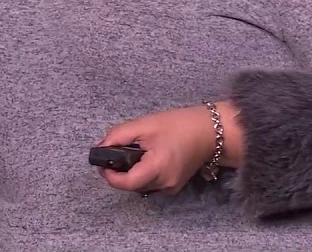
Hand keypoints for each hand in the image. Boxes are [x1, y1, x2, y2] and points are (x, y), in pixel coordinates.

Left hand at [97, 104, 231, 195]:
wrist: (210, 131)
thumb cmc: (180, 124)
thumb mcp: (145, 125)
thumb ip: (119, 135)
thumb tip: (100, 148)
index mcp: (158, 167)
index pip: (126, 183)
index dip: (110, 175)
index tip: (102, 162)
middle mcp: (165, 183)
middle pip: (131, 186)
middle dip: (120, 172)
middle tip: (117, 153)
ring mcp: (171, 187)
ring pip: (140, 186)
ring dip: (131, 173)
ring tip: (135, 153)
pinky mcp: (174, 186)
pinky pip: (151, 184)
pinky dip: (143, 174)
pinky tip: (148, 158)